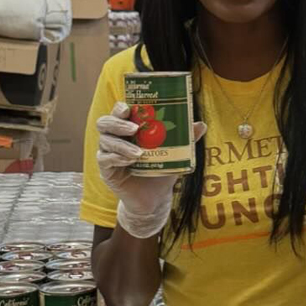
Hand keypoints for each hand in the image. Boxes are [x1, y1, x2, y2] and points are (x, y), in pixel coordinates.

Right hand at [96, 101, 205, 237]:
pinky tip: (130, 162)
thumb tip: (201, 125)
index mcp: (128, 129)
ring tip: (139, 153)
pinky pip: (105, 160)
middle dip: (118, 123)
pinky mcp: (107, 171)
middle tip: (134, 128)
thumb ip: (186, 139)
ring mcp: (108, 154)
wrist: (155, 198)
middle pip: (104, 123)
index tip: (128, 107)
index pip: (118, 112)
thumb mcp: (176, 153)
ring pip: (105, 141)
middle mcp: (115, 138)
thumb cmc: (162, 169)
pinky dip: (117, 158)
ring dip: (122, 145)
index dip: (120, 107)